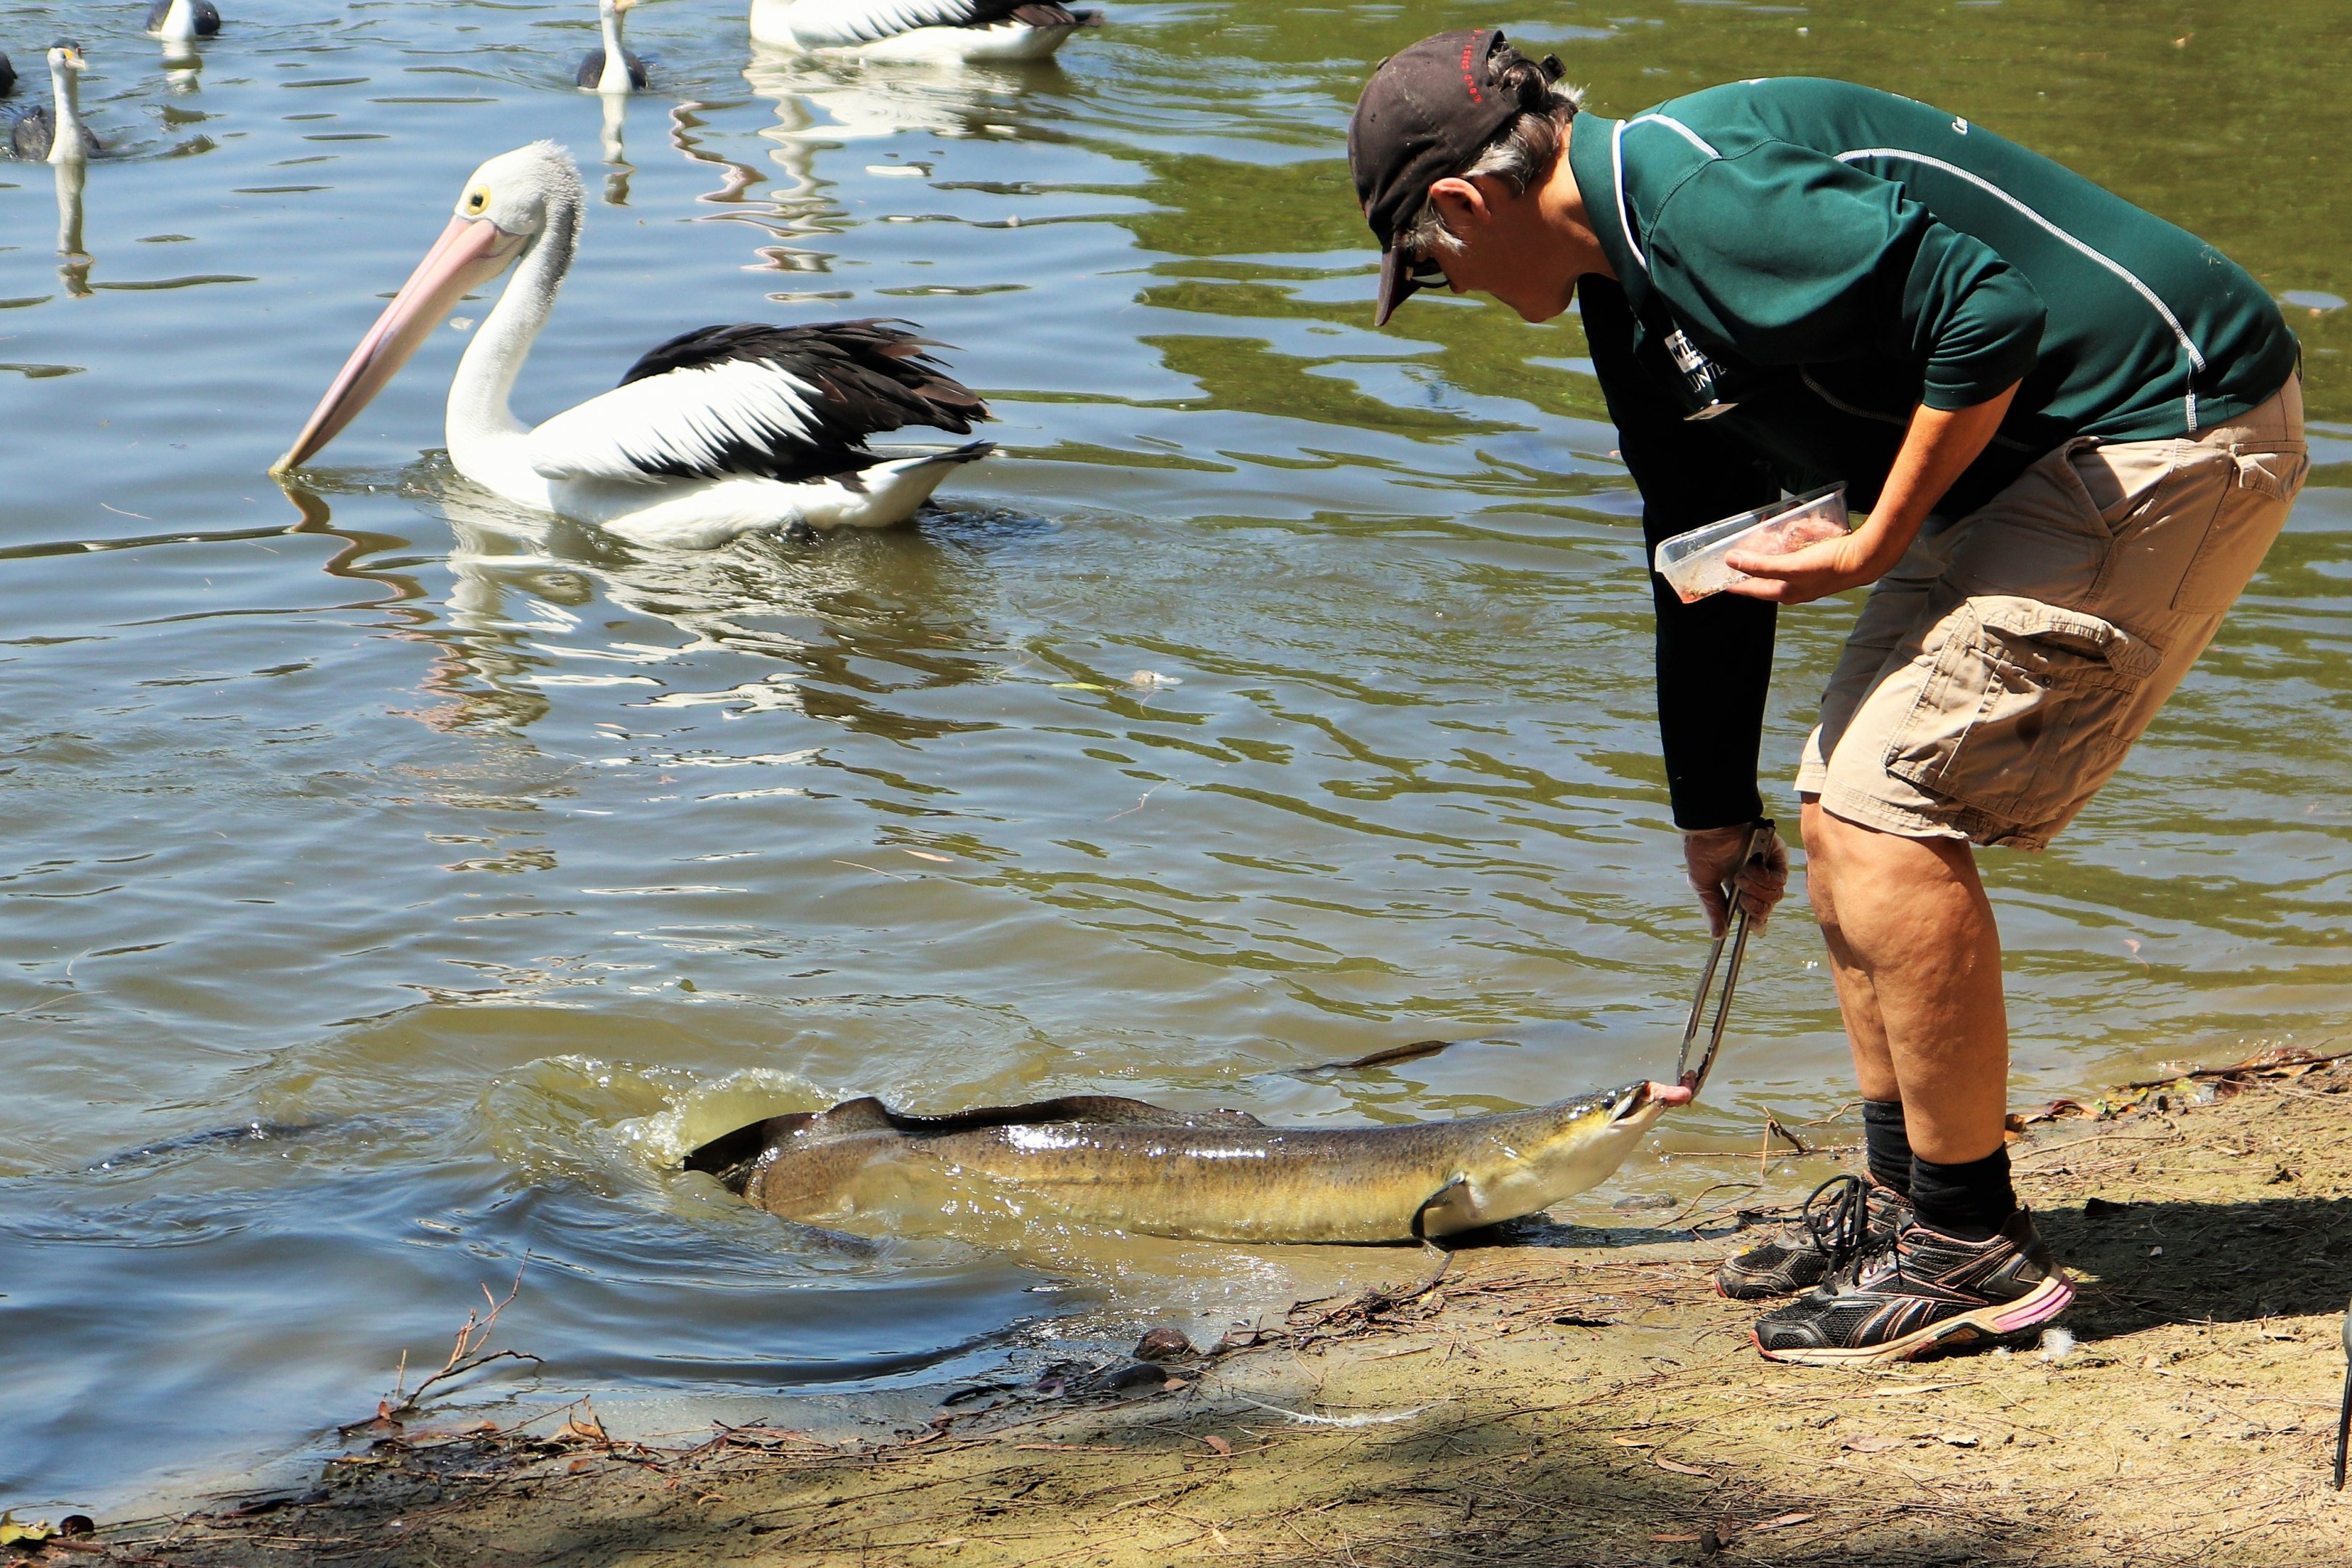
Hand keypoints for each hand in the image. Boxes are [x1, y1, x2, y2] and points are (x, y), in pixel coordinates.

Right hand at [1683, 821, 1787, 937]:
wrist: (1712, 826)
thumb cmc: (1703, 850)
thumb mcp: (1703, 884)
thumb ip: (1713, 909)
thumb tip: (1718, 935)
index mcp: (1737, 887)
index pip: (1753, 911)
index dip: (1756, 921)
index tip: (1753, 927)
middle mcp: (1755, 880)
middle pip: (1766, 907)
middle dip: (1755, 907)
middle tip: (1742, 896)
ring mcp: (1768, 869)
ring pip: (1775, 896)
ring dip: (1756, 889)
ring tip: (1741, 875)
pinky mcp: (1777, 858)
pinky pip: (1779, 881)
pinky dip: (1764, 878)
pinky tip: (1752, 867)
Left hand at [1722, 528, 1893, 603]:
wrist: (1867, 558)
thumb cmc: (1830, 565)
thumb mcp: (1790, 566)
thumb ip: (1760, 564)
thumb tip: (1731, 560)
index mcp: (1785, 593)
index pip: (1751, 589)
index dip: (1734, 582)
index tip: (1720, 578)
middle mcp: (1795, 588)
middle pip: (1765, 575)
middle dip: (1753, 561)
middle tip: (1742, 548)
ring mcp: (1808, 578)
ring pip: (1781, 563)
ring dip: (1773, 550)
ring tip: (1765, 535)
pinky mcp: (1819, 564)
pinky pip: (1797, 554)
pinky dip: (1791, 544)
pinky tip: (1793, 531)